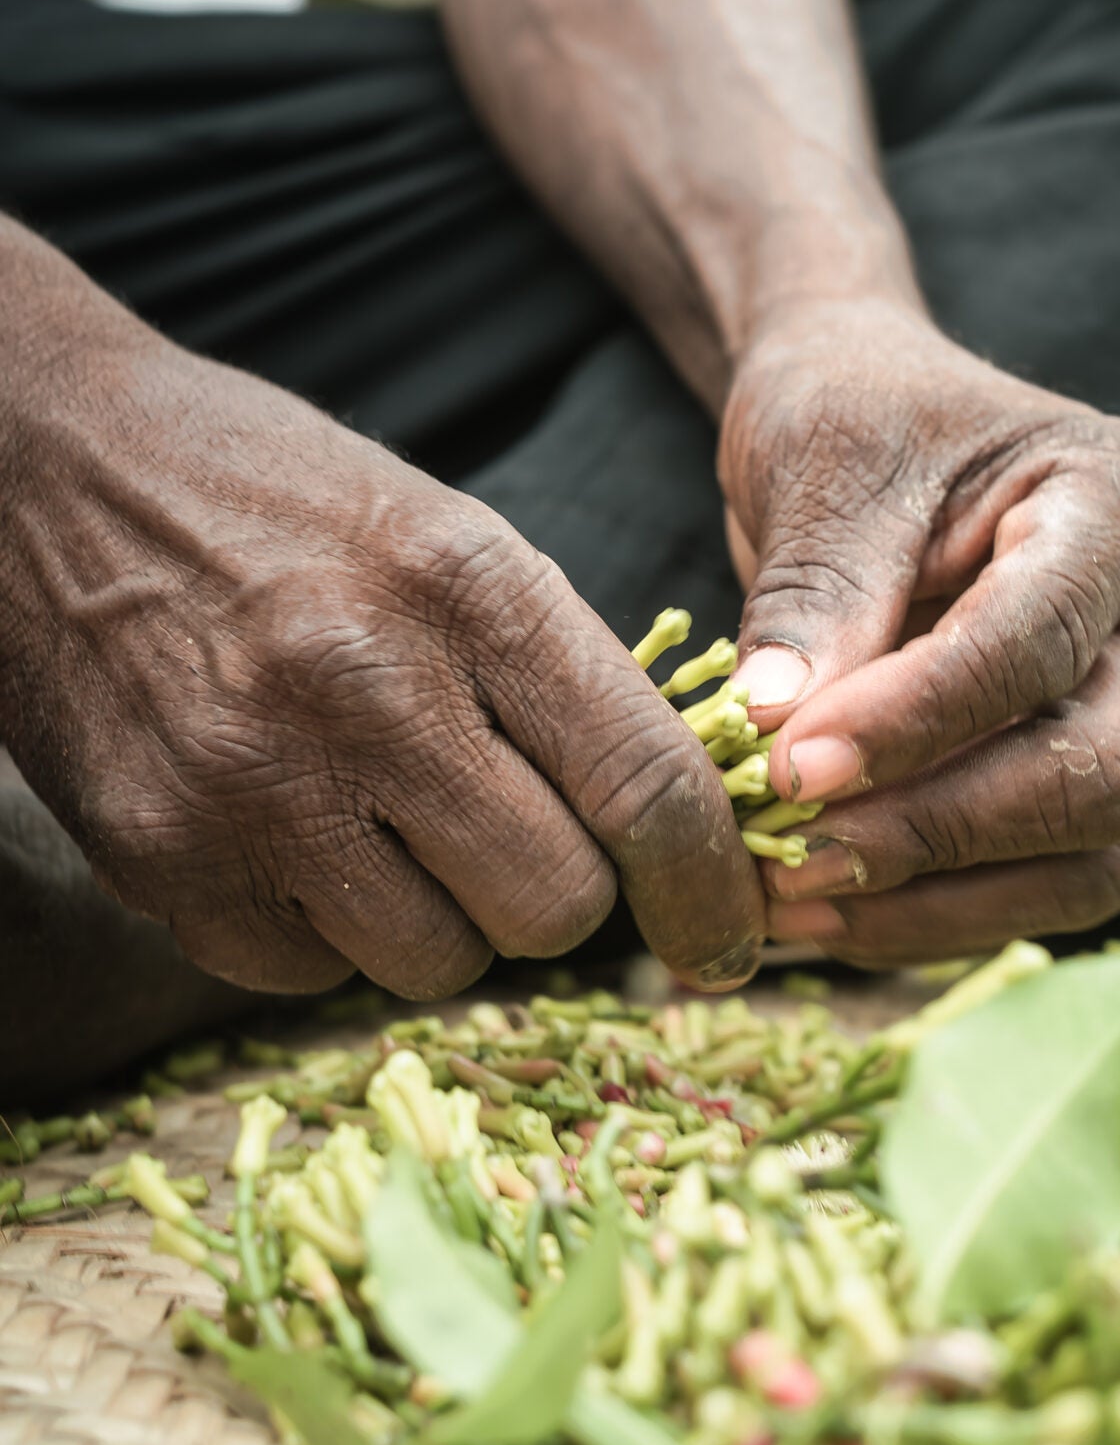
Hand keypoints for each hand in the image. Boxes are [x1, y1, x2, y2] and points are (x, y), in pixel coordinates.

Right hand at [0, 251, 763, 996]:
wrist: (43, 470)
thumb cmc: (278, 504)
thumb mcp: (448, 536)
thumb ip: (559, 676)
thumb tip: (672, 836)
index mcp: (465, 586)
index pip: (643, 782)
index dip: (708, 885)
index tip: (728, 937)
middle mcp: (363, 687)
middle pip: (551, 905)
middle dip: (557, 896)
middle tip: (511, 836)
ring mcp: (252, 783)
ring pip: (435, 962)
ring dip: (438, 919)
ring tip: (383, 820)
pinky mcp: (161, 856)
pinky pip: (308, 974)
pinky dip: (323, 932)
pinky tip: (289, 831)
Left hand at [717, 299, 1119, 964]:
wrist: (860, 425)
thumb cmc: (850, 415)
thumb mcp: (820, 465)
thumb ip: (815, 597)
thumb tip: (777, 738)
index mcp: (1117, 495)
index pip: (1039, 641)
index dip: (917, 721)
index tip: (789, 766)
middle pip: (1101, 773)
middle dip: (938, 831)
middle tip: (786, 852)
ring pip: (1088, 860)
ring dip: (931, 902)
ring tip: (782, 901)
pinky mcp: (1076, 779)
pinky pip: (1035, 889)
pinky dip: (922, 917)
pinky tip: (815, 914)